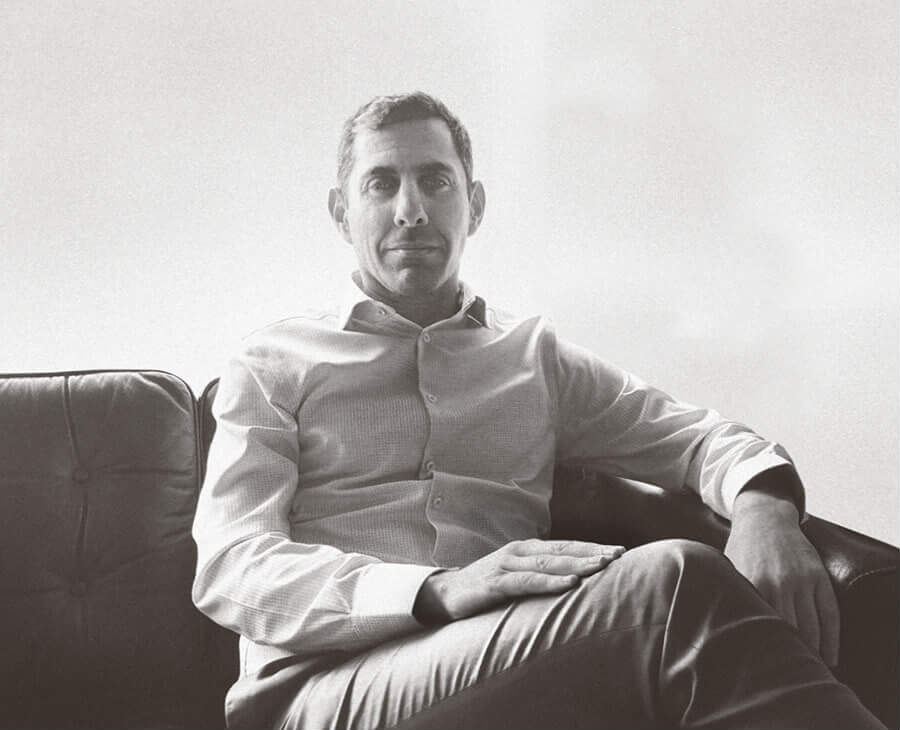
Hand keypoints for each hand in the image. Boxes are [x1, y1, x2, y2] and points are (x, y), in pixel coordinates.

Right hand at [414, 539, 624, 622]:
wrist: (443, 595)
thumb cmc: (484, 587)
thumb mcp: (515, 577)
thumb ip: (538, 574)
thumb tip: (572, 579)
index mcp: (525, 549)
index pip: (565, 546)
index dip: (591, 547)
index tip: (619, 551)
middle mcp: (518, 552)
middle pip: (561, 551)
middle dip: (591, 553)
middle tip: (618, 555)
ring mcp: (505, 565)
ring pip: (548, 563)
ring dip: (577, 564)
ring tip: (602, 566)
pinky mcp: (495, 583)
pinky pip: (527, 581)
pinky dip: (550, 581)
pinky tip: (570, 584)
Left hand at [725, 490, 839, 665]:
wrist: (764, 518)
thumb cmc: (740, 550)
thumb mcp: (728, 570)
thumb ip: (728, 597)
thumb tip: (716, 632)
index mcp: (752, 583)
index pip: (763, 627)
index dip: (765, 650)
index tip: (763, 669)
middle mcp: (779, 583)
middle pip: (790, 632)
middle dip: (789, 655)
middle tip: (784, 674)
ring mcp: (802, 580)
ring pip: (812, 627)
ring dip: (812, 653)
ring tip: (805, 670)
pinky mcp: (819, 577)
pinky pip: (830, 615)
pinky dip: (831, 639)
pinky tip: (828, 656)